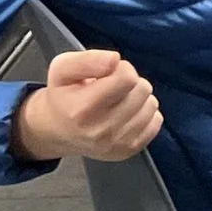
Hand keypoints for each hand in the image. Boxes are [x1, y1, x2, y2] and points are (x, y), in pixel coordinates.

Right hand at [12, 49, 161, 163]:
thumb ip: (87, 60)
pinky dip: (144, 114)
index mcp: (82, 109)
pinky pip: (156, 121)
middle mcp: (100, 131)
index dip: (121, 69)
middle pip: (143, 89)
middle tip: (110, 90)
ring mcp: (116, 144)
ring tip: (116, 102)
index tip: (108, 75)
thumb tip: (115, 60)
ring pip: (151, 104)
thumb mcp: (63, 69)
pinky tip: (124, 115)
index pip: (128, 77)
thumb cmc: (63, 96)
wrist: (56, 131)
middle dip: (130, 83)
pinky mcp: (129, 150)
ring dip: (138, 98)